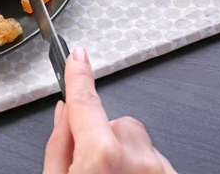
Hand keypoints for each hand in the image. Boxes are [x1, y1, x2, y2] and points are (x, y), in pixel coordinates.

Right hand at [43, 47, 176, 173]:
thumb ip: (59, 145)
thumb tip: (64, 114)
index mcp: (101, 157)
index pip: (85, 102)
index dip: (79, 75)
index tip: (77, 56)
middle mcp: (137, 160)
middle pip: (116, 124)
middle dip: (103, 138)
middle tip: (90, 167)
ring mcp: (160, 171)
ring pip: (139, 142)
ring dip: (126, 156)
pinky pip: (157, 160)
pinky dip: (143, 168)